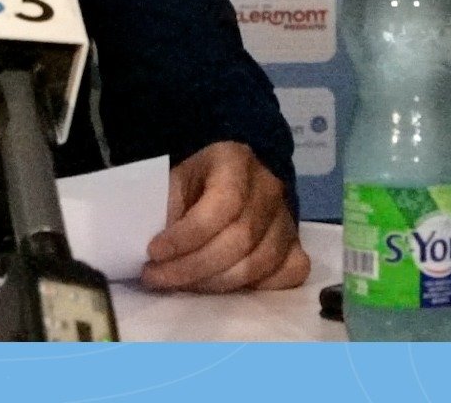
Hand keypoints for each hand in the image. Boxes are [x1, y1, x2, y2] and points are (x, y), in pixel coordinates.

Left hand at [140, 141, 310, 292]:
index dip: (188, 235)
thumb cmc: (196, 184)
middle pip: (241, 238)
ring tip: (180, 284)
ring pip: (259, 263)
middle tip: (157, 276)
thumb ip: (164, 209)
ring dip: (214, 282)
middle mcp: (269, 188)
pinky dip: (255, 287)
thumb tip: (155, 251)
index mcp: (236, 162)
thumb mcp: (174, 182)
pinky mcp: (296, 246)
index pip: (223, 203)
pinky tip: (223, 286)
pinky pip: (288, 275)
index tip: (154, 253)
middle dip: (193, 266)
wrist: (231, 180)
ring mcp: (288, 219)